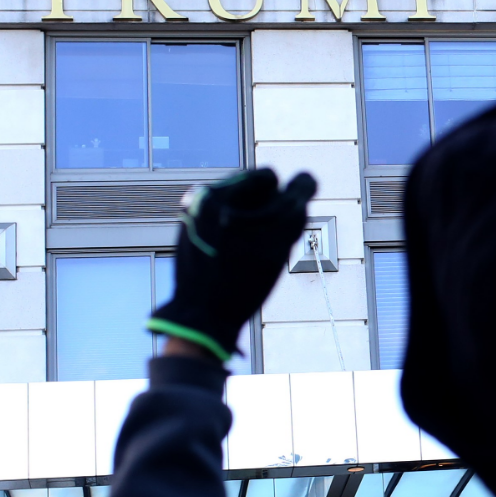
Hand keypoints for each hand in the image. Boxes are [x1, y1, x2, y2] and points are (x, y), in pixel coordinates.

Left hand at [147, 168, 317, 363]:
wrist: (201, 318)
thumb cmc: (239, 280)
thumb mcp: (279, 238)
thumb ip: (296, 203)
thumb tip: (304, 181)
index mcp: (216, 194)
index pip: (268, 178)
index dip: (285, 201)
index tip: (283, 225)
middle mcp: (199, 202)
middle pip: (253, 195)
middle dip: (268, 214)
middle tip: (267, 244)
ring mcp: (193, 221)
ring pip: (240, 212)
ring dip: (254, 228)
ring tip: (253, 256)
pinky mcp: (191, 240)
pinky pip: (224, 228)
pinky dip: (238, 240)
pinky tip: (239, 263)